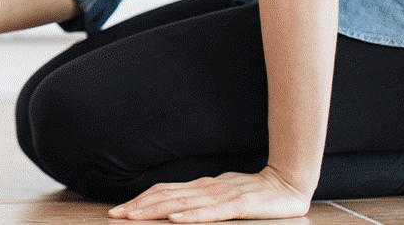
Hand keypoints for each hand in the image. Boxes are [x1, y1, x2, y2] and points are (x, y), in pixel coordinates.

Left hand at [107, 167, 312, 221]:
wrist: (288, 183)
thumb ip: (198, 199)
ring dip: (155, 212)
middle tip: (115, 215)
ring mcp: (221, 196)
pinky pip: (211, 213)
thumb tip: (172, 207)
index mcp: (200, 186)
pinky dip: (190, 217)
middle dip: (138, 207)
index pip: (162, 192)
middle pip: (165, 197)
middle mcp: (205, 188)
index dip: (139, 201)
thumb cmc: (252, 191)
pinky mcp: (239, 206)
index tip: (118, 210)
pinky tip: (175, 221)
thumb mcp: (220, 193)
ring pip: (181, 205)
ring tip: (133, 217)